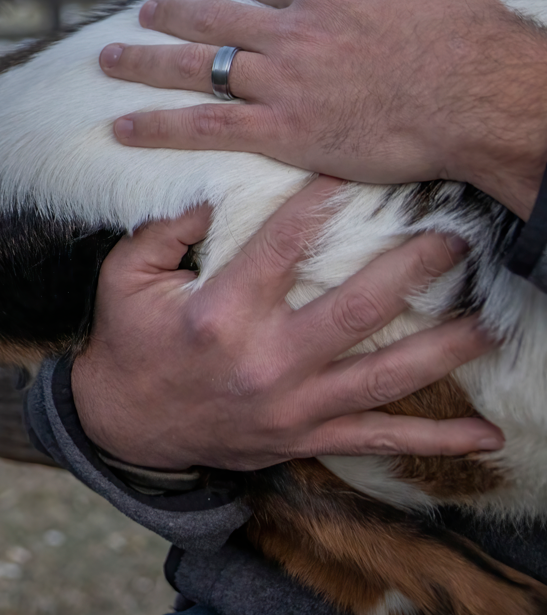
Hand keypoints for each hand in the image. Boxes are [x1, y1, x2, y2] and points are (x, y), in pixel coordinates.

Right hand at [71, 178, 502, 470]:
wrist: (123, 427)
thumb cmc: (127, 340)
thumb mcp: (126, 275)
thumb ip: (165, 228)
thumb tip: (214, 188)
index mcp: (220, 314)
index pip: (282, 248)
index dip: (320, 206)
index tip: (356, 173)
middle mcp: (265, 361)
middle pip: (355, 310)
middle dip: (411, 272)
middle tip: (454, 239)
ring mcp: (292, 405)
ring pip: (384, 376)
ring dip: (444, 349)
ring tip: (491, 322)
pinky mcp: (306, 437)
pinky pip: (380, 441)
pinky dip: (436, 441)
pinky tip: (486, 435)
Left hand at [100, 0, 546, 214]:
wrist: (480, 97)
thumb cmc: (474, 42)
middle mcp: (292, 31)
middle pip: (213, 18)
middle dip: (171, 16)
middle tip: (140, 15)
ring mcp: (281, 80)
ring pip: (194, 66)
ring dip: (144, 63)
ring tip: (107, 60)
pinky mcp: (281, 129)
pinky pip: (203, 124)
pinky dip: (158, 125)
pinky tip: (122, 126)